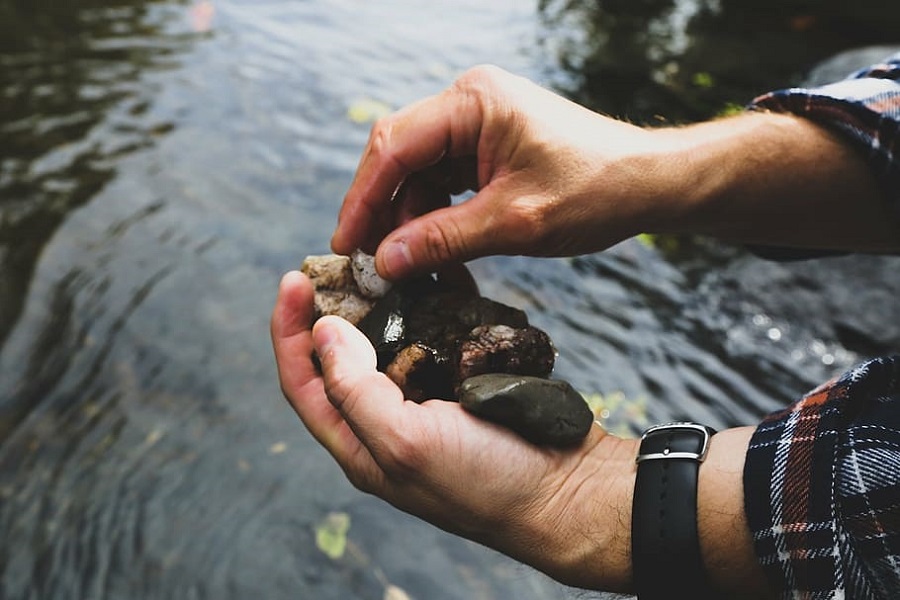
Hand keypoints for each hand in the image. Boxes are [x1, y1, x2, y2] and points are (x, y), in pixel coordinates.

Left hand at [270, 270, 637, 590]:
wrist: (566, 491)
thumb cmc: (486, 481)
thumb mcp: (405, 442)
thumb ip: (354, 389)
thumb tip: (323, 331)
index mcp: (360, 443)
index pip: (304, 382)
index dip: (290, 332)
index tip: (293, 279)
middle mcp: (386, 420)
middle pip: (340, 358)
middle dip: (331, 308)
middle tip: (339, 262)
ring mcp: (427, 399)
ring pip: (390, 340)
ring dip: (382, 301)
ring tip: (382, 261)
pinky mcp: (464, 381)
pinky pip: (437, 334)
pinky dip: (430, 303)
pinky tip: (432, 275)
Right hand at [331, 65, 669, 279]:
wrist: (649, 184)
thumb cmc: (594, 191)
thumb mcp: (514, 223)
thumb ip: (443, 240)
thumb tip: (384, 262)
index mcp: (473, 102)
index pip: (394, 146)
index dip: (363, 198)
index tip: (346, 246)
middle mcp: (468, 104)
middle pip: (400, 159)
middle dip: (383, 214)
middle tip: (368, 266)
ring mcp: (476, 126)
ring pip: (419, 177)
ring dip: (411, 226)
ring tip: (407, 275)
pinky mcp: (486, 150)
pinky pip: (444, 186)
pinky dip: (437, 223)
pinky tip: (435, 262)